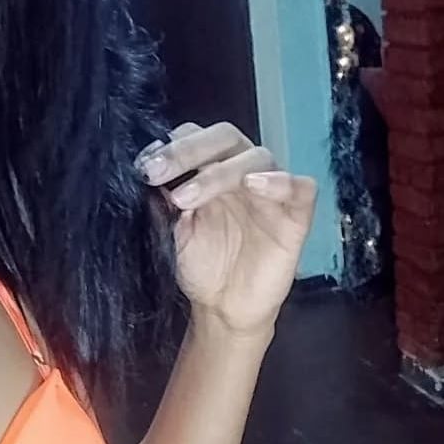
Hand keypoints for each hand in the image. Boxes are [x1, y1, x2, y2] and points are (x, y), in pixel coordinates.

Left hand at [137, 123, 317, 336]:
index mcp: (209, 168)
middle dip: (187, 150)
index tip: (142, 169)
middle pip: (223, 137)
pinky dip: (278, 181)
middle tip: (155, 172)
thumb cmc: (200, 264)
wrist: (223, 307)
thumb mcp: (171, 233)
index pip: (194, 136)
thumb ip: (161, 205)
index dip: (169, 146)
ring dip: (219, 171)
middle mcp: (240, 171)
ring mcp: (270, 191)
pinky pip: (300, 187)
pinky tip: (252, 186)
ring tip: (186, 197)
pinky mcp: (296, 215)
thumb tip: (144, 178)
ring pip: (257, 157)